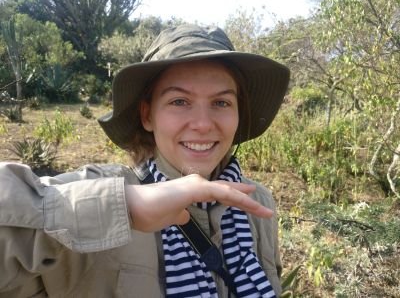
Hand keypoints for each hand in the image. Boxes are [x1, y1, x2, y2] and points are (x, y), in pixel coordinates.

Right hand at [125, 174, 272, 231]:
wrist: (134, 207)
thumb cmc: (149, 212)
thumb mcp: (170, 217)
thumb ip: (180, 214)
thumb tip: (185, 216)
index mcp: (191, 190)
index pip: (218, 192)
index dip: (234, 193)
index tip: (249, 194)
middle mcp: (196, 184)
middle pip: (227, 190)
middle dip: (245, 196)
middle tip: (263, 203)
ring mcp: (196, 185)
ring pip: (228, 191)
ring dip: (247, 201)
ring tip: (265, 211)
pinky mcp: (195, 189)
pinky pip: (221, 193)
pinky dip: (237, 197)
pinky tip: (249, 202)